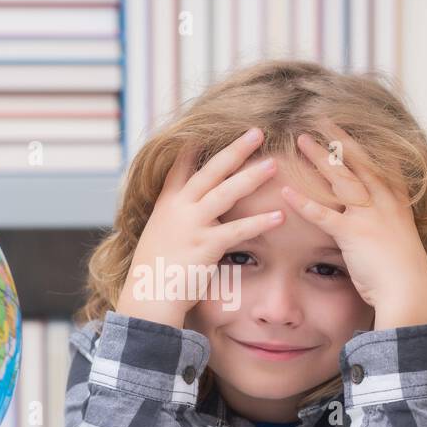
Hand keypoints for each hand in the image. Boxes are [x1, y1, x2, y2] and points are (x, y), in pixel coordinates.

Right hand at [115, 128, 282, 327]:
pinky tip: (279, 216)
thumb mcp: (159, 237)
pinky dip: (259, 222)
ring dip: (251, 177)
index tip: (207, 129)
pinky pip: (237, 230)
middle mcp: (178, 208)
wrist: (147, 297)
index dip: (194, 148)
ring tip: (273, 165)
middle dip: (235, 149)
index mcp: (166, 205)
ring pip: (225, 193)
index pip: (180, 168)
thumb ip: (174, 221)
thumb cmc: (155, 273)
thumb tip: (186, 216)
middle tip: (257, 131)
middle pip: (210, 171)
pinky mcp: (205, 245)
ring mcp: (191, 225)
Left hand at [281, 122, 426, 330]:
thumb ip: (384, 227)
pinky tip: (286, 192)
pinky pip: (324, 214)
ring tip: (300, 140)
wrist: (410, 291)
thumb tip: (375, 227)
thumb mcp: (399, 241)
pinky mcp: (354, 234)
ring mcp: (369, 216)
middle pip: (358, 163)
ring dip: (319, 158)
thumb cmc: (405, 273)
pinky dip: (303, 203)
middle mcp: (384, 203)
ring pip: (341, 179)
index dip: (360, 145)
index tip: (346, 128)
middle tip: (320, 119)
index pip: (378, 164)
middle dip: (338, 140)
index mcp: (396, 203)